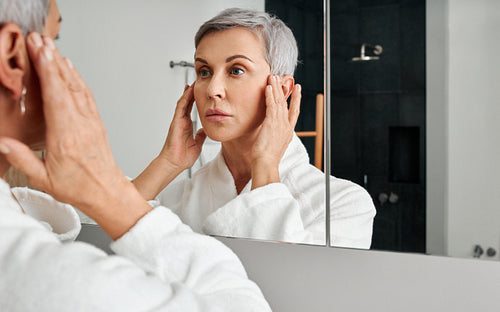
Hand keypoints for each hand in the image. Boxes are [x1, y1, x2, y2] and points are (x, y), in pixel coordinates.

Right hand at [0, 33, 150, 239]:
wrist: (107, 191)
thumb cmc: (80, 188)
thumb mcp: (44, 179)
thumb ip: (22, 159)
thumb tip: (2, 143)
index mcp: (66, 137)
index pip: (56, 98)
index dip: (48, 72)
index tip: (40, 52)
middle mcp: (81, 125)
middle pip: (66, 86)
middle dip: (51, 60)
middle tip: (39, 40)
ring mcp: (91, 122)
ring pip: (77, 87)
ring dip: (63, 65)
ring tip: (50, 47)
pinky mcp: (96, 122)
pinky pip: (86, 95)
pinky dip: (77, 78)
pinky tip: (70, 68)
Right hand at [157, 84, 205, 171]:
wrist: (174, 163)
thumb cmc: (182, 157)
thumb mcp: (197, 144)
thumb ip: (201, 136)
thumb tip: (205, 130)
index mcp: (187, 126)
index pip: (192, 108)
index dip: (196, 99)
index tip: (202, 91)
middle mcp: (182, 121)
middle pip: (187, 103)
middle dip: (192, 92)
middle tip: (197, 81)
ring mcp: (178, 121)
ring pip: (183, 102)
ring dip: (188, 92)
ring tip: (193, 83)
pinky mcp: (176, 122)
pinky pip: (180, 108)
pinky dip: (184, 99)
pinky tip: (188, 91)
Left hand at [251, 75, 300, 189]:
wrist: (266, 165)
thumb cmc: (266, 160)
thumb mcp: (273, 146)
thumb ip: (273, 137)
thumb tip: (268, 134)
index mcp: (288, 132)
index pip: (294, 112)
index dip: (296, 100)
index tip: (297, 90)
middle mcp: (286, 126)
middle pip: (286, 104)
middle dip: (284, 90)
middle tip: (283, 78)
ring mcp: (280, 124)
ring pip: (279, 102)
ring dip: (276, 88)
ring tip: (274, 77)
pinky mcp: (272, 123)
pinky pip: (271, 105)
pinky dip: (270, 95)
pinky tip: (268, 87)